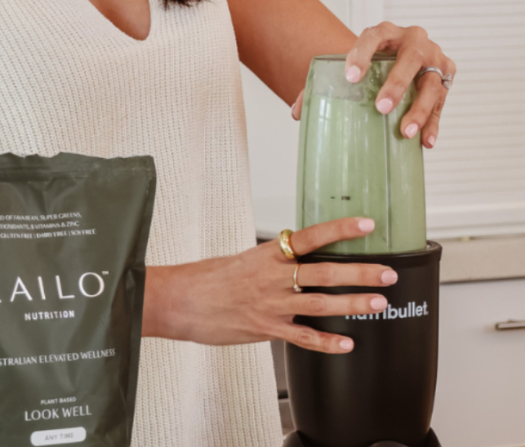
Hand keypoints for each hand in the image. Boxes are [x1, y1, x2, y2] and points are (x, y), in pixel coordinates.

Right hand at [147, 217, 396, 353]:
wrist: (181, 301)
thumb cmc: (208, 278)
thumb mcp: (243, 258)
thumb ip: (274, 260)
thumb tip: (299, 257)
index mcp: (268, 254)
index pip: (311, 237)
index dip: (341, 230)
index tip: (367, 225)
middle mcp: (273, 277)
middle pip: (325, 272)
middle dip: (360, 272)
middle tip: (388, 273)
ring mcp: (271, 305)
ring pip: (321, 304)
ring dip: (353, 304)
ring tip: (378, 304)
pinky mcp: (266, 329)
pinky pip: (303, 337)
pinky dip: (326, 342)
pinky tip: (346, 344)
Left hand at [291, 22, 455, 148]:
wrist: (398, 57)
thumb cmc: (371, 62)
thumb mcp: (351, 66)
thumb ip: (322, 86)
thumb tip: (298, 113)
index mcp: (385, 32)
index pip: (373, 36)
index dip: (362, 54)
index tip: (350, 77)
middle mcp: (413, 39)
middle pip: (410, 58)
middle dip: (397, 84)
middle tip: (381, 108)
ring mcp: (434, 57)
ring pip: (432, 83)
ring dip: (419, 109)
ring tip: (405, 132)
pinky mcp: (447, 76)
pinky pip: (443, 102)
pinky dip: (434, 123)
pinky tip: (426, 142)